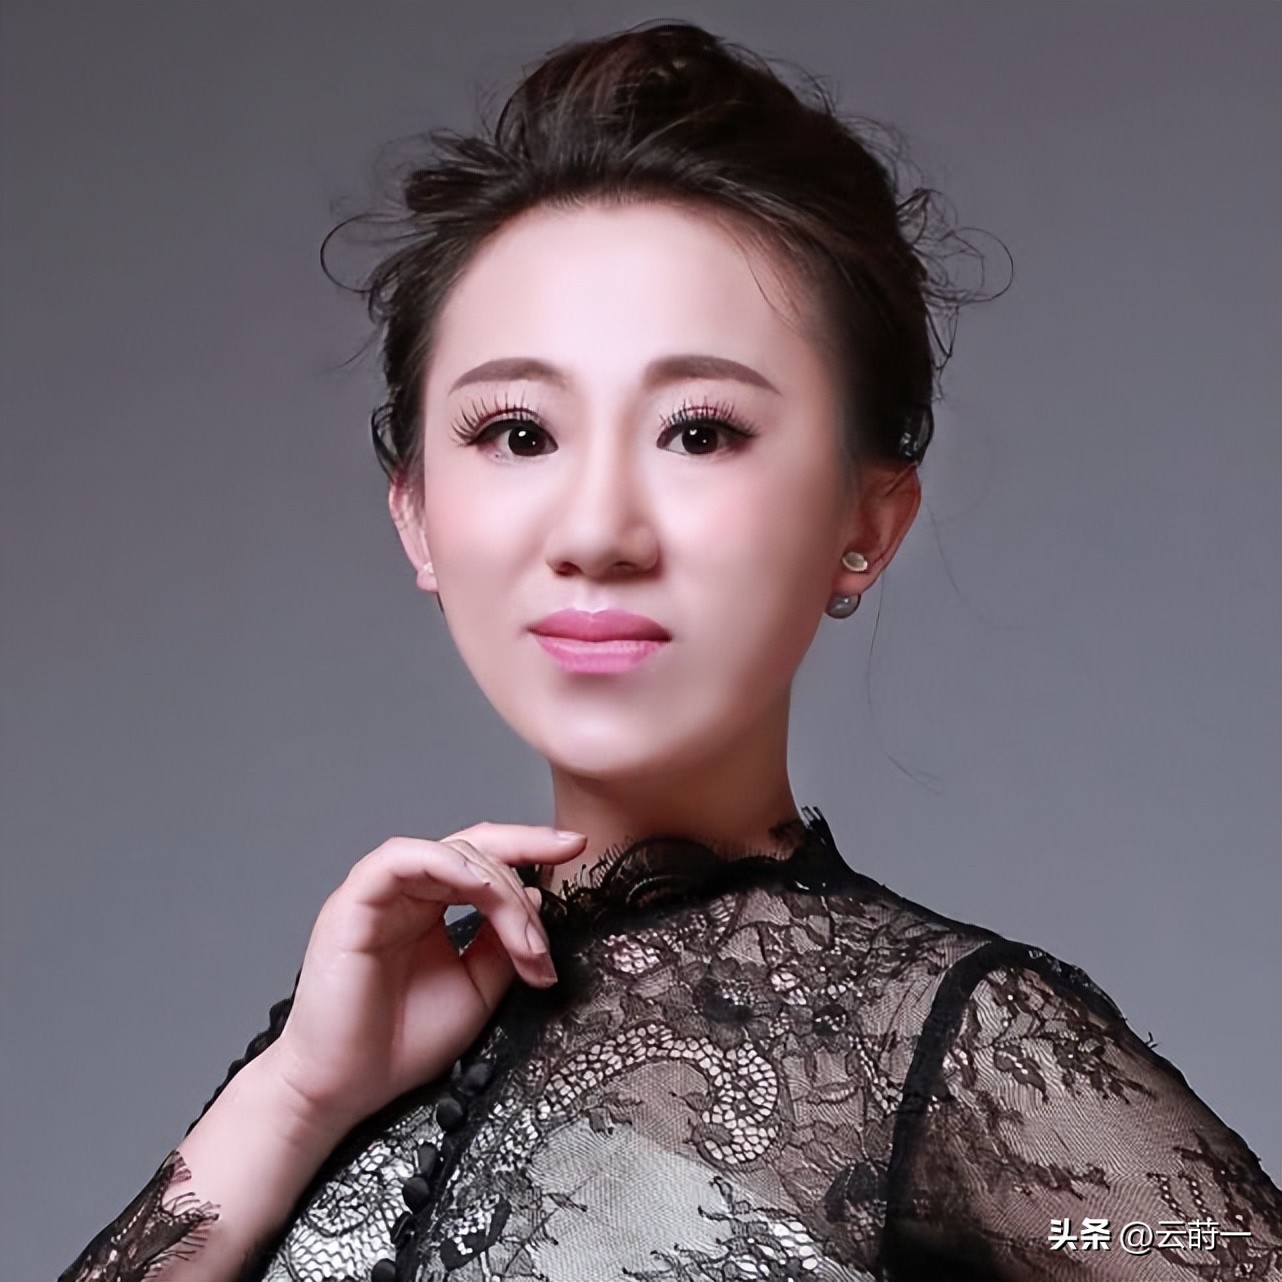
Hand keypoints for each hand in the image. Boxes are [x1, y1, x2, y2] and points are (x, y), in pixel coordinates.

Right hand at [258, 823, 586, 1135]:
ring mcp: (379, 894)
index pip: (485, 859)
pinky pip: (398, 860)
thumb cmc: (402, 1043)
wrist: (345, 1089)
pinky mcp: (353, 903)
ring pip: (449, 853)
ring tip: (523, 934)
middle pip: (475, 848)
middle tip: (554, 906)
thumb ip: (504, 943)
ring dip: (496, 885)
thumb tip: (534, 895)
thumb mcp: (478, 988)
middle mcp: (406, 892)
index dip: (530, 846)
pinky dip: (443, 863)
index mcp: (431, 905)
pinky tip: (477, 885)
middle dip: (526, 866)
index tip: (577, 846)